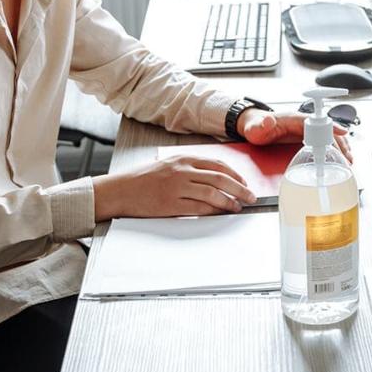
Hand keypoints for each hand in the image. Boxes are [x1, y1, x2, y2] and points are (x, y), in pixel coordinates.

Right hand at [93, 156, 255, 220]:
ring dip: (229, 201)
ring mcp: (177, 187)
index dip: (235, 174)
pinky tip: (221, 213)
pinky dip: (213, 211)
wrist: (120, 190)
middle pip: (220, 178)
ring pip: (212, 193)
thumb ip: (191, 169)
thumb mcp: (169, 166)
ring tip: (238, 207)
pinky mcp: (171, 204)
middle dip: (240, 188)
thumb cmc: (144, 179)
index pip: (217, 164)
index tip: (244, 183)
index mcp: (183, 159)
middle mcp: (182, 170)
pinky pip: (199, 208)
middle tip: (250, 197)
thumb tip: (217, 179)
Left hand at [237, 109, 353, 162]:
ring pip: (328, 136)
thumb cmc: (256, 127)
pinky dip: (333, 148)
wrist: (254, 128)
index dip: (330, 126)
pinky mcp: (305, 137)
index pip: (317, 121)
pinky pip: (323, 141)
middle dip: (340, 141)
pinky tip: (338, 157)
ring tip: (348, 159)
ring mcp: (305, 130)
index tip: (342, 131)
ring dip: (340, 146)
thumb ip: (262, 125)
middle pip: (327, 129)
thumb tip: (268, 120)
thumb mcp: (256, 128)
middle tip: (348, 156)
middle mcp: (303, 123)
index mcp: (294, 118)